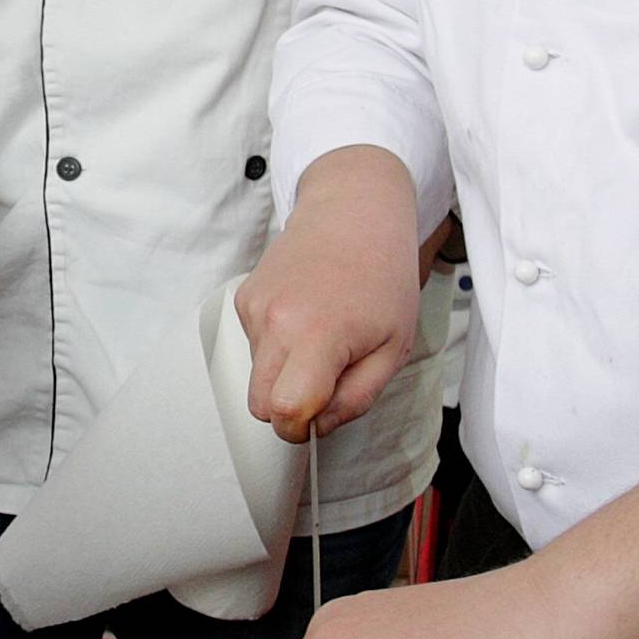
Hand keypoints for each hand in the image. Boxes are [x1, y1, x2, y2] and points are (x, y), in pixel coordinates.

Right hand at [236, 147, 422, 440]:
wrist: (353, 212)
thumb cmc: (381, 276)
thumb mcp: (394, 346)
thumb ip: (358, 396)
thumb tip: (319, 423)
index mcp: (317, 335)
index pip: (284, 410)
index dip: (302, 427)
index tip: (318, 419)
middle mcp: (275, 321)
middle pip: (259, 403)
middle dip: (289, 406)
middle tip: (325, 382)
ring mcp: (254, 308)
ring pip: (256, 376)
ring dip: (284, 372)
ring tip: (321, 336)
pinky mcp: (243, 298)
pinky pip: (253, 346)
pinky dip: (275, 344)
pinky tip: (304, 315)